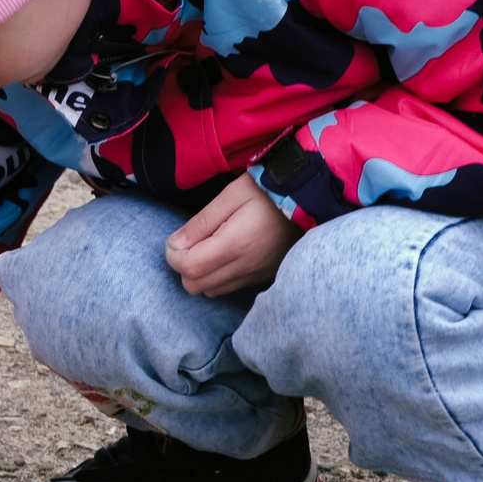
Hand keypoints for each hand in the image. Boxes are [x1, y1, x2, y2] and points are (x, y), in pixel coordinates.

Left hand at [165, 173, 302, 297]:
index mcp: (236, 244)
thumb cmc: (267, 190)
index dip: (174, 256)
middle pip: (195, 285)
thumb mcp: (231, 195)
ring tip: (207, 248)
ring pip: (210, 291)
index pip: (189, 268)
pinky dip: (217, 277)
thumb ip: (201, 222)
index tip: (176, 240)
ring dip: (200, 274)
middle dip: (184, 267)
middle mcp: (247, 266)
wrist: (308, 197)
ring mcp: (257, 274)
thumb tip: (174, 245)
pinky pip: (229, 288)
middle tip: (190, 244)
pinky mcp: (264, 276)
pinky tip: (223, 255)